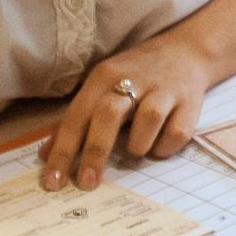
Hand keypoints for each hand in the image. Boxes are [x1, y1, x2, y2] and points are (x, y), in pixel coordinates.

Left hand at [41, 40, 213, 190]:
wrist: (185, 51)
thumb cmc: (135, 76)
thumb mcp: (102, 87)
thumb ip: (76, 120)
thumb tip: (45, 155)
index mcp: (104, 77)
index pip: (77, 116)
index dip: (64, 150)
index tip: (54, 182)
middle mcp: (133, 79)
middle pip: (109, 115)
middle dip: (96, 152)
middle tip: (87, 184)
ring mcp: (164, 89)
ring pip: (148, 119)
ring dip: (138, 144)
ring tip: (136, 151)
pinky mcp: (190, 101)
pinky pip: (177, 132)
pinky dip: (165, 146)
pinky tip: (159, 145)